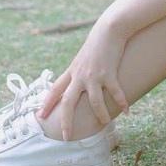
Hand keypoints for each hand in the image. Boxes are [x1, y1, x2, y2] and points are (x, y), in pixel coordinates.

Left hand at [36, 17, 129, 140]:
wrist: (109, 29)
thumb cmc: (97, 42)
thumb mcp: (83, 57)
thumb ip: (78, 70)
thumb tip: (76, 82)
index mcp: (72, 71)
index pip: (55, 90)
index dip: (46, 104)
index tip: (39, 116)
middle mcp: (80, 76)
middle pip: (68, 102)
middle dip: (66, 121)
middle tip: (65, 136)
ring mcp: (94, 75)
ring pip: (94, 102)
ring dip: (100, 115)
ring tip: (104, 123)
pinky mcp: (109, 73)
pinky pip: (115, 92)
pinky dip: (121, 102)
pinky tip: (126, 111)